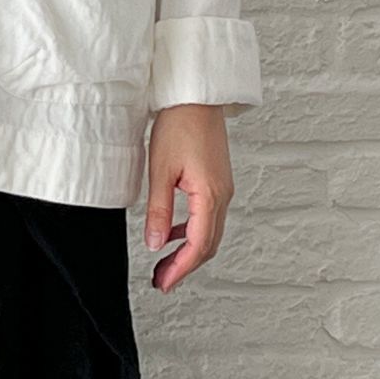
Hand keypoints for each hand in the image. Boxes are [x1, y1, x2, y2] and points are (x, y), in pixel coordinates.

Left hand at [143, 103, 234, 292]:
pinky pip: (209, 215)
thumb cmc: (178, 124)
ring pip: (210, 232)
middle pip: (208, 245)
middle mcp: (223, 195)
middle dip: (185, 266)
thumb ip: (159, 210)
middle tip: (162, 280)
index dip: (180, 269)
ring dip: (189, 250)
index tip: (163, 283)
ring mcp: (223, 188)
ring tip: (165, 261)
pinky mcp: (218, 180)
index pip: (198, 246)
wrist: (196, 96)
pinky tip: (174, 231)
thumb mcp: (160, 169)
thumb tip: (155, 244)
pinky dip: (193, 230)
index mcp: (210, 196)